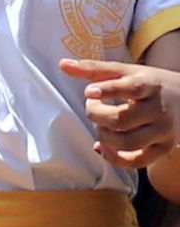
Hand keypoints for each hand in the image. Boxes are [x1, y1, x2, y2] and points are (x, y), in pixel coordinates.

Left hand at [60, 58, 179, 167]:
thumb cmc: (149, 84)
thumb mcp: (127, 71)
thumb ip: (94, 69)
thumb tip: (62, 65)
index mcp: (149, 85)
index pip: (130, 88)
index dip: (107, 90)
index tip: (89, 92)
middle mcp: (159, 109)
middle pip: (122, 119)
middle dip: (97, 114)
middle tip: (92, 106)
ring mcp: (164, 131)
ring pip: (128, 141)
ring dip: (103, 136)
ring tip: (99, 125)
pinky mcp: (165, 148)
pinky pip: (139, 161)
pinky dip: (116, 158)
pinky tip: (101, 148)